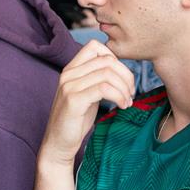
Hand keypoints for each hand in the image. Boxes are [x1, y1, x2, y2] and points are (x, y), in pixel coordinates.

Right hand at [38, 40, 134, 167]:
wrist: (58, 144)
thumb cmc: (75, 120)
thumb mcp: (86, 94)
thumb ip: (97, 78)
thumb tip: (120, 68)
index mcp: (71, 69)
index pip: (95, 46)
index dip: (115, 58)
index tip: (122, 78)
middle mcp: (68, 74)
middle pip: (106, 60)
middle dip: (126, 75)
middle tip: (131, 93)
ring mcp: (69, 86)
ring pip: (107, 74)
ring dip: (124, 88)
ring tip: (127, 102)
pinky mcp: (74, 100)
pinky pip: (104, 89)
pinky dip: (119, 96)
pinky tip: (122, 106)